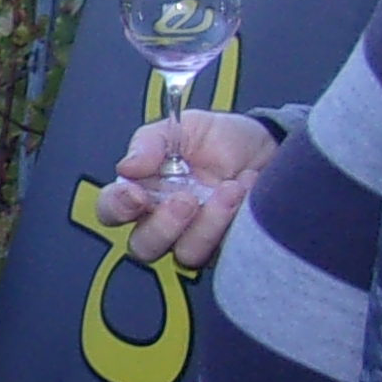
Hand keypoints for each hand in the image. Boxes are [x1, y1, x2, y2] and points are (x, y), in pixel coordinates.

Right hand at [97, 111, 278, 266]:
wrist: (269, 145)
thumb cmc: (220, 139)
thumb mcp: (186, 127)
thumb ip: (152, 142)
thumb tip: (127, 167)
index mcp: (144, 190)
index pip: (112, 210)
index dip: (117, 207)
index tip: (136, 193)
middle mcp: (165, 221)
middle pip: (144, 246)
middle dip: (164, 226)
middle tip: (186, 198)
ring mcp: (196, 238)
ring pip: (186, 254)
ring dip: (209, 223)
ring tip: (231, 188)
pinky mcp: (228, 248)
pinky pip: (226, 251)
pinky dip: (237, 220)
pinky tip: (248, 187)